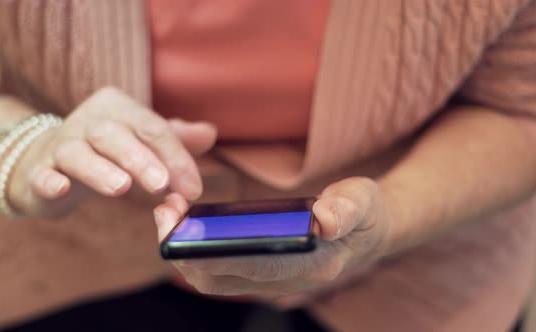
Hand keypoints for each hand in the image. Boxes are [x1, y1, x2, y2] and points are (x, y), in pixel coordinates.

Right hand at [6, 87, 216, 217]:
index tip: (193, 189)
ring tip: (120, 187)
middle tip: (161, 185)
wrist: (49, 159)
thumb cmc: (108, 150)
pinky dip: (49, 180)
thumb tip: (210, 132)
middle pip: (114, 135)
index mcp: (118, 108)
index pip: (151, 128)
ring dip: (99, 168)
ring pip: (78, 152)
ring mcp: (60, 145)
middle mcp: (88, 121)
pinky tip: (59, 188)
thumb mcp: (142, 140)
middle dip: (140, 159)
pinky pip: (42, 173)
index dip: (175, 157)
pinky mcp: (38, 171)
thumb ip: (175, 138)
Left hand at [153, 177, 393, 297]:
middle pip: (219, 280)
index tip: (183, 225)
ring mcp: (271, 281)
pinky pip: (219, 270)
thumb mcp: (364, 202)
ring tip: (170, 212)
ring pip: (213, 279)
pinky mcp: (261, 272)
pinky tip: (188, 222)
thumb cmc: (364, 215)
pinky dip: (196, 250)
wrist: (369, 234)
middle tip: (166, 211)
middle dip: (183, 251)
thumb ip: (348, 210)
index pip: (251, 267)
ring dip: (185, 251)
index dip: (212, 251)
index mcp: (310, 266)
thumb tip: (326, 220)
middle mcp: (285, 281)